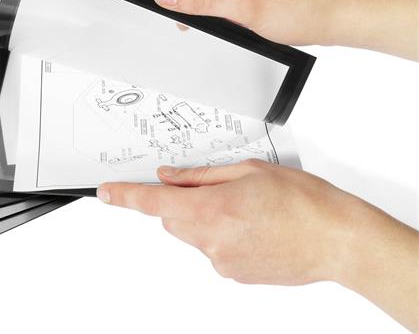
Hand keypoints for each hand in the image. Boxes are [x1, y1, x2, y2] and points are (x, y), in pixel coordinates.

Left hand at [97, 160, 418, 330]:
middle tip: (216, 189)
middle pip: (172, 219)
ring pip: (194, 235)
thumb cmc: (303, 202)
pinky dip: (223, 236)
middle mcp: (211, 240)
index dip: (125, 197)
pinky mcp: (234, 274)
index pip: (153, 203)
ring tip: (246, 209)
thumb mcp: (249, 171)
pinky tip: (253, 227)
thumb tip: (170, 176)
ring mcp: (221, 261)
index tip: (107, 193)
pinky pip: (214, 250)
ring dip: (206, 219)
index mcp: (211, 209)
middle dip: (183, 202)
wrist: (338, 240)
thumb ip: (201, 175)